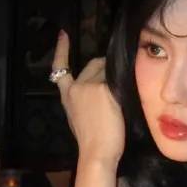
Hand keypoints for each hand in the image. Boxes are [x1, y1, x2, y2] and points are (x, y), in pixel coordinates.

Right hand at [52, 30, 124, 165]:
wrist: (96, 152)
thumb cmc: (91, 142)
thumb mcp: (79, 118)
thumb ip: (85, 100)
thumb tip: (99, 90)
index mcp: (67, 96)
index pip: (60, 69)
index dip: (61, 50)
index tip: (63, 33)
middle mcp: (76, 87)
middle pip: (94, 64)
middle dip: (105, 69)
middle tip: (115, 89)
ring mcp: (90, 86)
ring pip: (109, 71)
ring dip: (117, 79)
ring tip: (122, 100)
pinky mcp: (104, 88)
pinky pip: (120, 79)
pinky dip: (125, 86)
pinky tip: (126, 100)